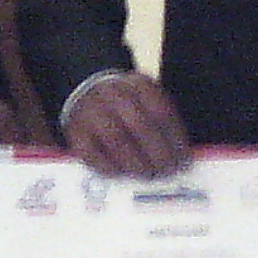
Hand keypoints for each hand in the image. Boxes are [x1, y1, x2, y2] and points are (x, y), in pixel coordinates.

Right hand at [61, 71, 189, 179]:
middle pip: (140, 126)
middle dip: (158, 154)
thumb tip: (181, 156)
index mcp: (137, 83)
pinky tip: (124, 173)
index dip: (175, 139)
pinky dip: (111, 167)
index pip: (161, 112)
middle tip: (168, 171)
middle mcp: (111, 93)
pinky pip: (93, 154)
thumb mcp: (147, 100)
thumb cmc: (126, 104)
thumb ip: (162, 123)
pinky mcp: (74, 130)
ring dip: (136, 163)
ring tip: (149, 174)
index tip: (183, 159)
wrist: (87, 89)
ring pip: (116, 140)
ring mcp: (90, 110)